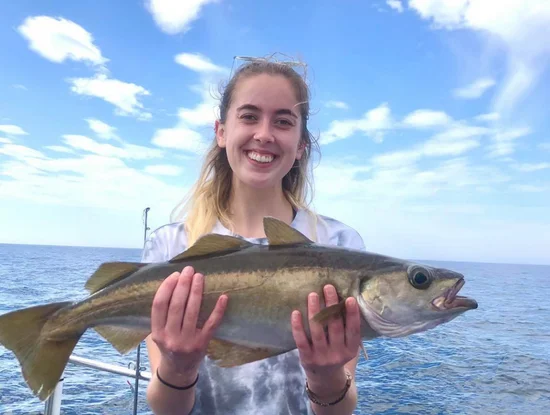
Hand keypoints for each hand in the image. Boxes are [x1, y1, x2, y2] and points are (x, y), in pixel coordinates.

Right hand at [151, 265, 227, 380]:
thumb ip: (162, 315)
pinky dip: (218, 309)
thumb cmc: (169, 345)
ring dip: (196, 291)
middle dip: (183, 284)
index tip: (175, 275)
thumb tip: (172, 283)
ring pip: (192, 311)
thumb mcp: (159, 334)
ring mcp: (187, 342)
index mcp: (157, 333)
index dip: (166, 287)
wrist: (179, 371)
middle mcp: (170, 338)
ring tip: (199, 277)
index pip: (159, 305)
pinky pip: (212, 323)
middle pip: (176, 305)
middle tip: (189, 270)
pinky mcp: (203, 344)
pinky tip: (223, 297)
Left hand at [291, 284, 360, 378]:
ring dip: (315, 310)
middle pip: (334, 326)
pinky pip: (301, 340)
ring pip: (317, 330)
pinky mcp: (306, 357)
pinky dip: (298, 326)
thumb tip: (345, 300)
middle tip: (328, 287)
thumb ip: (348, 329)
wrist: (324, 379)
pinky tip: (296, 312)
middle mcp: (337, 354)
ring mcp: (321, 357)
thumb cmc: (337, 353)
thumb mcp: (347, 346)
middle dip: (331, 305)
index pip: (353, 330)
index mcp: (350, 350)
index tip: (349, 299)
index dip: (352, 314)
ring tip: (313, 295)